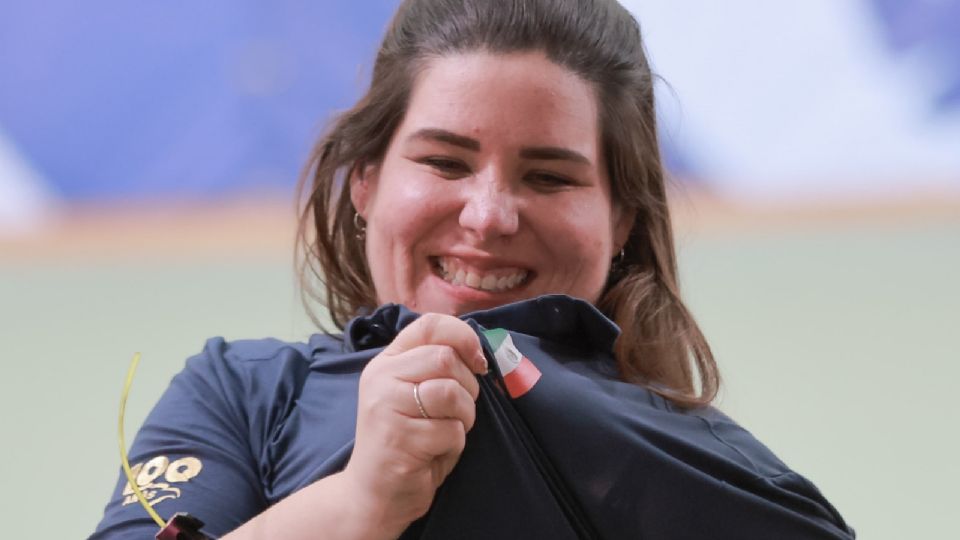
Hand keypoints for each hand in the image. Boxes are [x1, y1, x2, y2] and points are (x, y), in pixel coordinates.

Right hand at [342, 313, 487, 533]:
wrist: (372, 495)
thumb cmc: (405, 442)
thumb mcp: (414, 395)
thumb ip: (436, 369)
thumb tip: (480, 354)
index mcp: (386, 362)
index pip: (430, 325)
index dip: (464, 336)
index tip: (478, 362)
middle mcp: (381, 378)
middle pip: (446, 358)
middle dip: (468, 387)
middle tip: (458, 411)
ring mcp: (386, 407)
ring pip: (452, 392)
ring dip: (464, 416)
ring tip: (446, 432)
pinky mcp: (399, 438)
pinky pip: (451, 430)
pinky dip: (454, 444)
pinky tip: (434, 453)